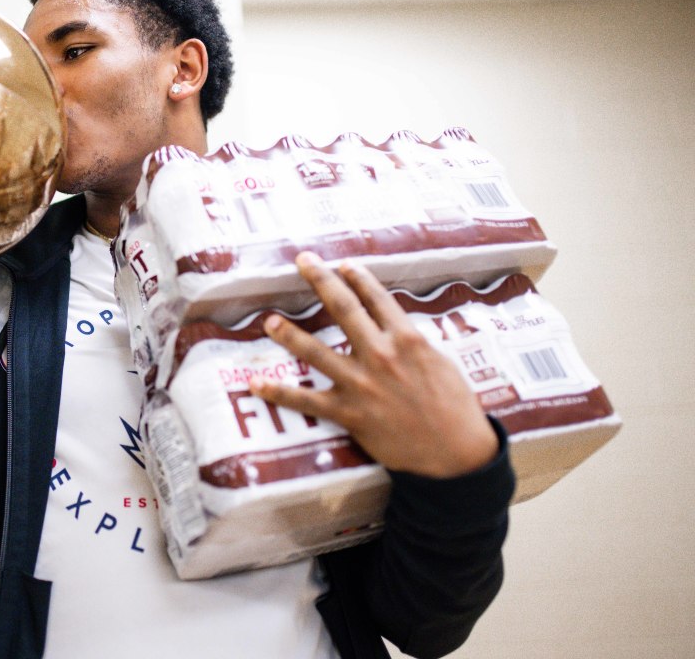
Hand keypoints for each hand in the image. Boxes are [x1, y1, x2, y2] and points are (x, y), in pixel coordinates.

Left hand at [249, 253, 496, 478]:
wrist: (456, 452)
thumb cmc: (455, 407)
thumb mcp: (441, 363)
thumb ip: (412, 344)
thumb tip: (393, 328)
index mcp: (407, 339)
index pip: (377, 298)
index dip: (358, 278)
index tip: (343, 265)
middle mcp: (380, 355)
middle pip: (344, 309)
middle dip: (320, 281)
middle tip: (302, 261)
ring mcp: (361, 384)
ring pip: (316, 352)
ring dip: (289, 334)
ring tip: (269, 320)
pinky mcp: (349, 413)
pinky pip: (306, 401)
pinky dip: (278, 393)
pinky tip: (255, 384)